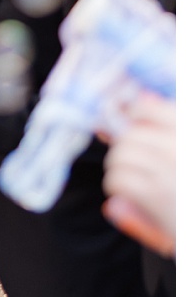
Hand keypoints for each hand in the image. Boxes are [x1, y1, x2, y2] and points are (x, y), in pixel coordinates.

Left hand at [101, 92, 174, 255]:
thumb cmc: (181, 189)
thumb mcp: (178, 147)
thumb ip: (160, 126)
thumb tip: (131, 100)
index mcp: (184, 126)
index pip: (144, 107)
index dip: (130, 118)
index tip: (130, 128)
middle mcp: (179, 143)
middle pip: (128, 135)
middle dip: (124, 150)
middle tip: (135, 165)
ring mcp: (170, 166)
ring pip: (119, 155)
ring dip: (119, 168)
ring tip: (136, 180)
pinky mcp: (158, 193)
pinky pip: (118, 178)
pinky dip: (118, 187)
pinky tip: (133, 195)